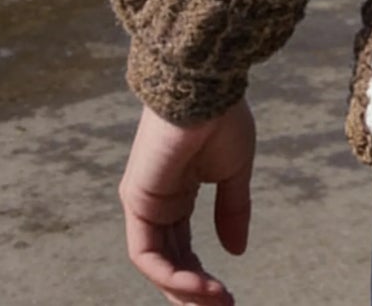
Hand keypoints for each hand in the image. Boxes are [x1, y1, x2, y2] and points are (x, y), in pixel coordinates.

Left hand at [119, 100, 255, 304]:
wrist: (207, 87)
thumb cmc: (222, 118)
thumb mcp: (234, 171)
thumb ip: (232, 211)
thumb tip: (236, 253)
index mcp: (177, 194)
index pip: (182, 249)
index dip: (202, 276)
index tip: (228, 298)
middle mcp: (155, 203)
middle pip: (169, 262)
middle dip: (192, 293)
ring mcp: (142, 203)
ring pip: (157, 264)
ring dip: (186, 290)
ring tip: (218, 302)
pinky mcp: (136, 201)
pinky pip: (148, 255)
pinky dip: (174, 276)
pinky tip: (202, 286)